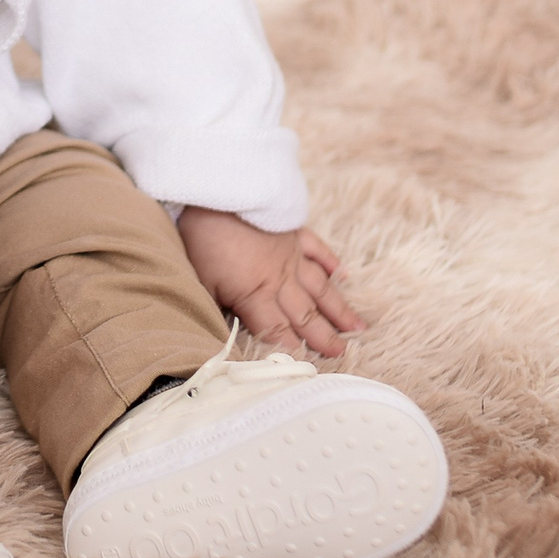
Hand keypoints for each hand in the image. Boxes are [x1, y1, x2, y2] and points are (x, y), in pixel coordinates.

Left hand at [175, 211, 364, 357]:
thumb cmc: (201, 238)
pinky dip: (330, 262)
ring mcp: (290, 253)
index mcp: (255, 294)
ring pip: (320, 287)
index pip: (277, 331)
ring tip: (358, 327)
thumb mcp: (201, 281)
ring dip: (338, 308)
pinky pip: (316, 249)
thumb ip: (219, 308)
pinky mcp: (291, 230)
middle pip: (305, 314)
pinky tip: (342, 274)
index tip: (311, 368)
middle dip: (325, 337)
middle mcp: (280, 279)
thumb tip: (226, 332)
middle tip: (345, 353)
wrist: (215, 190)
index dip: (294, 350)